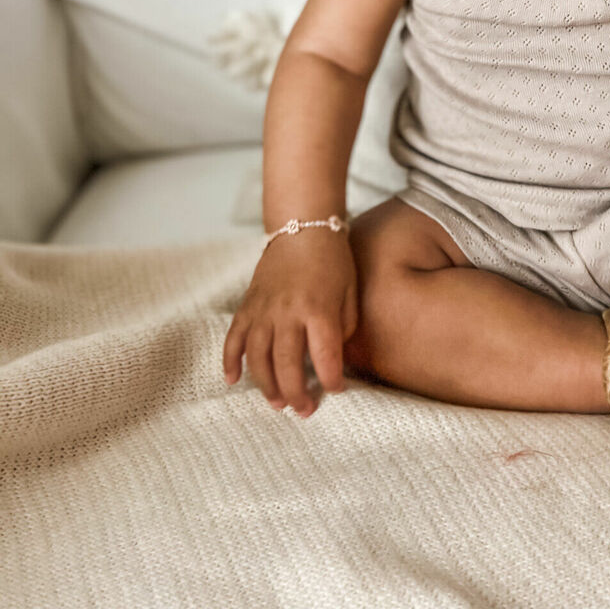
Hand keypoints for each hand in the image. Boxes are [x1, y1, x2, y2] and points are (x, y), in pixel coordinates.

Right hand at [222, 230, 357, 417]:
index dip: (331, 380)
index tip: (336, 391)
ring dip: (266, 385)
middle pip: (287, 364)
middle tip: (304, 411)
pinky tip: (232, 380)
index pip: (325, 355)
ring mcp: (263, 309)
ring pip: (258, 358)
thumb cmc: (333, 262)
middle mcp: (288, 311)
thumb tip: (332, 361)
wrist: (303, 229)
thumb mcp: (349, 293)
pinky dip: (230, 361)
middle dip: (296, 393)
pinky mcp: (247, 305)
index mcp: (318, 308)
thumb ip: (343, 329)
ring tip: (277, 404)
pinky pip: (233, 338)